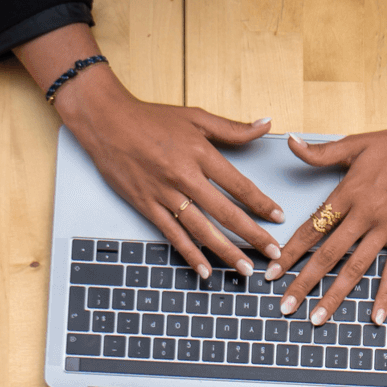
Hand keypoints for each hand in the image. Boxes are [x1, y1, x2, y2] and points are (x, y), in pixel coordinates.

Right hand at [54, 70, 285, 278]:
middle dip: (253, 235)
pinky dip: (189, 254)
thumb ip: (232, 127)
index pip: (238, 185)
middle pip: (226, 213)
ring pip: (201, 229)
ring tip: (245, 269)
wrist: (107, 122)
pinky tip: (204, 270)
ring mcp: (164, 195)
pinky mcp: (147, 206)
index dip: (261, 203)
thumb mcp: (196, 116)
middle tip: (273, 253)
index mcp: (200, 154)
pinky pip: (173, 235)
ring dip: (226, 252)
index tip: (279, 217)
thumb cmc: (151, 118)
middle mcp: (184, 177)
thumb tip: (266, 125)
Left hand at [267, 83, 386, 328]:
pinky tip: (375, 317)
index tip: (273, 272)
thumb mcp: (356, 143)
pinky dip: (384, 295)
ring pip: (355, 268)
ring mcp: (386, 228)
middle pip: (327, 255)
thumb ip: (321, 152)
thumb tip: (291, 142)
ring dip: (334, 295)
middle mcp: (363, 215)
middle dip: (303, 283)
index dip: (290, 252)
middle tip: (286, 306)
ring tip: (317, 318)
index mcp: (347, 193)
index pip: (311, 228)